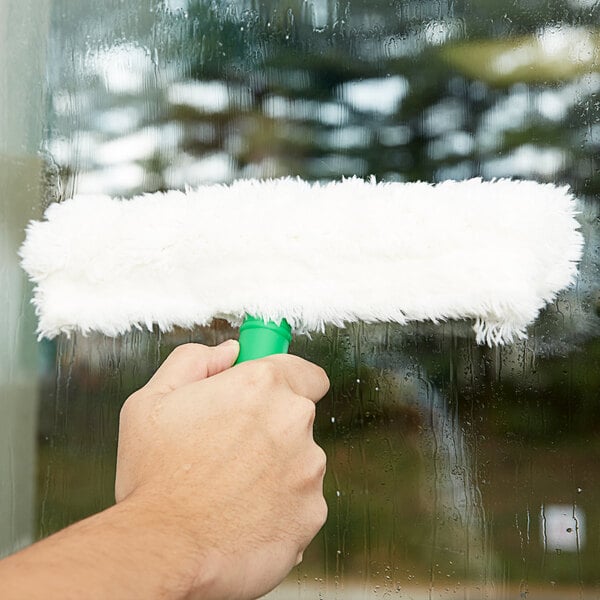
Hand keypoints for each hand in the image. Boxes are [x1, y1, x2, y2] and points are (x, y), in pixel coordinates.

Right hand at [115, 341, 329, 599]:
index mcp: (260, 385)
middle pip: (299, 416)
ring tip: (232, 488)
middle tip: (231, 449)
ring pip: (301, 460)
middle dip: (272, 427)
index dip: (287, 381)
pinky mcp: (313, 512)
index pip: (305, 371)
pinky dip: (282, 507)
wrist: (161, 549)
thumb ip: (194, 361)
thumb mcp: (152, 400)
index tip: (269, 396)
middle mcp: (293, 420)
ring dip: (277, 469)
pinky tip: (245, 515)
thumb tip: (229, 352)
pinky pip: (303, 501)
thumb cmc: (154, 476)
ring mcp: (308, 468)